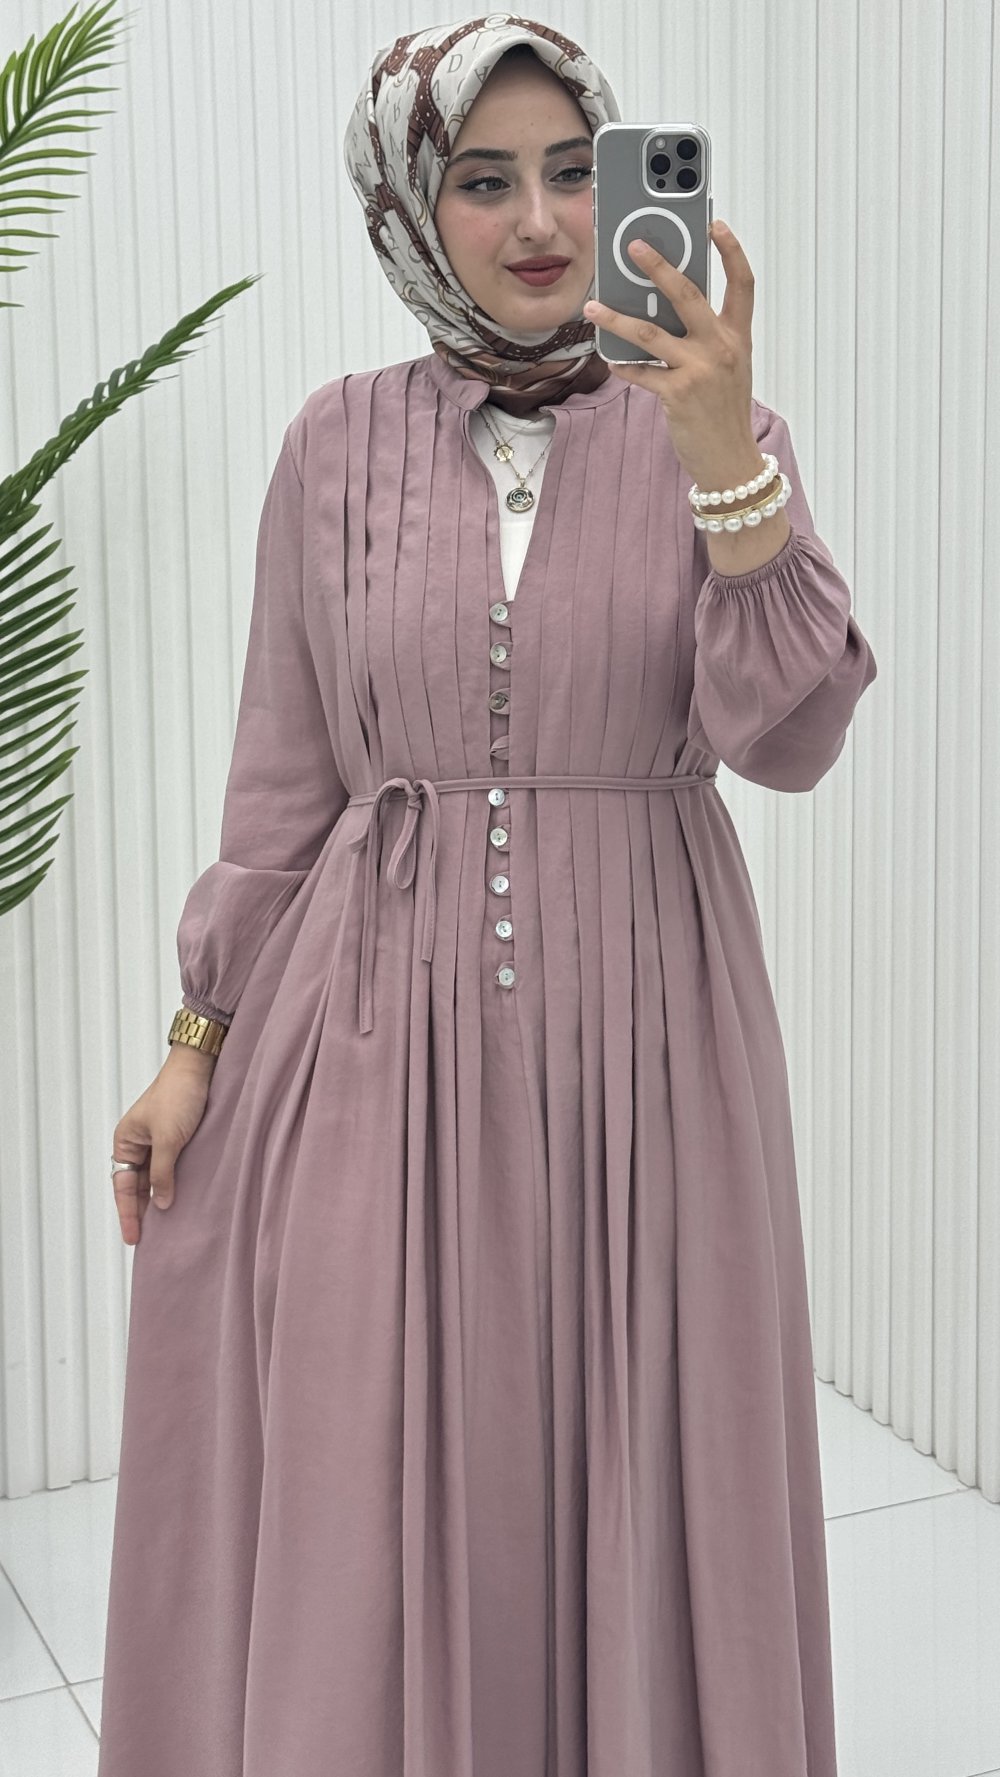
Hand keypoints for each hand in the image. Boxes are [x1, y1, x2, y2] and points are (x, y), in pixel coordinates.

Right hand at [111, 1048, 214, 1243]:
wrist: (201, 1067)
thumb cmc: (178, 1095)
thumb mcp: (169, 1139)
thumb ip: (163, 1174)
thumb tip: (162, 1204)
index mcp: (126, 1141)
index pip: (123, 1186)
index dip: (128, 1213)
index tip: (134, 1238)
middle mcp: (139, 1142)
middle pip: (136, 1185)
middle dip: (141, 1211)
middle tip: (148, 1240)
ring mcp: (158, 1141)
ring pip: (154, 1178)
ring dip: (158, 1199)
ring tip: (165, 1227)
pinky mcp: (178, 1138)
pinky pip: (171, 1168)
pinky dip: (173, 1184)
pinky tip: (180, 1200)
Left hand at [583, 221, 759, 488]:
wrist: (730, 460)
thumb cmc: (724, 412)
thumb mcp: (727, 367)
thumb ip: (704, 337)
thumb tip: (664, 311)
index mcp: (737, 337)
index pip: (742, 284)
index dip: (730, 251)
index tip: (714, 224)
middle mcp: (721, 348)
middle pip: (689, 294)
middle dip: (659, 266)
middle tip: (634, 246)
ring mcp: (700, 370)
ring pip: (651, 333)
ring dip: (617, 317)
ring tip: (593, 306)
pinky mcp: (678, 395)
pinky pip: (641, 372)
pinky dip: (623, 365)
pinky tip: (608, 358)